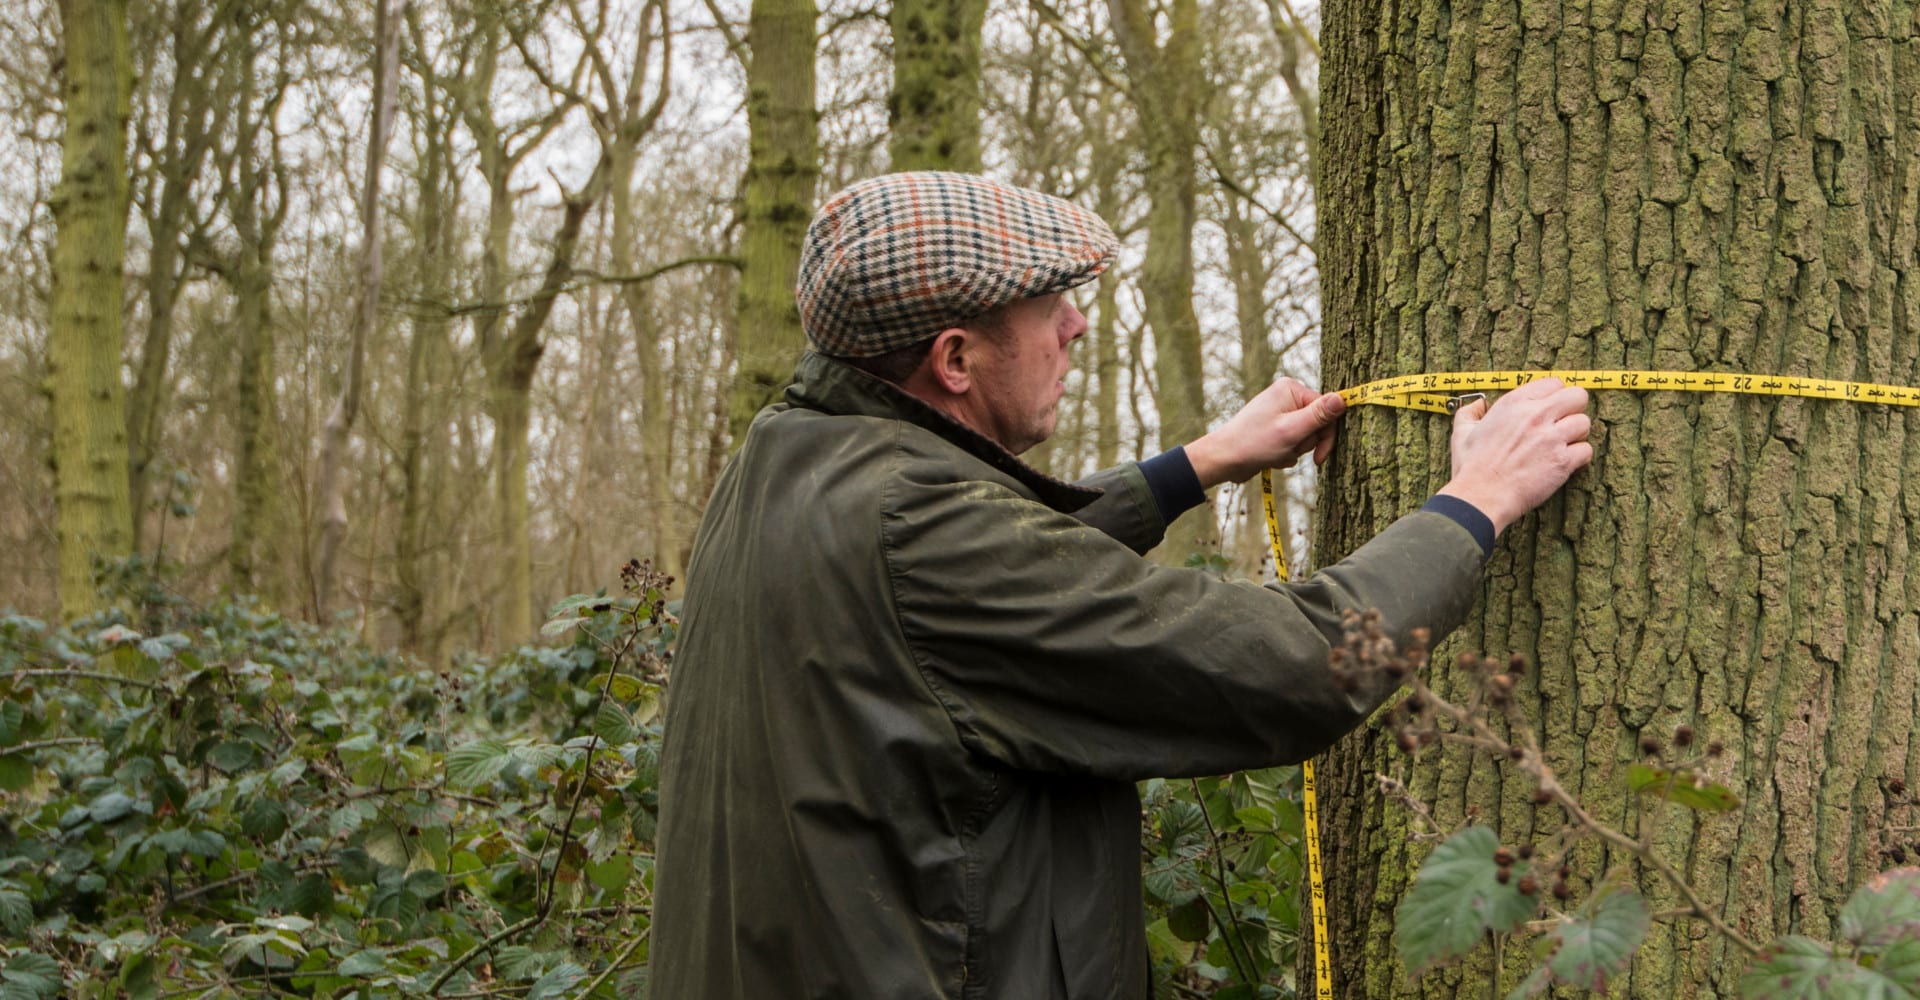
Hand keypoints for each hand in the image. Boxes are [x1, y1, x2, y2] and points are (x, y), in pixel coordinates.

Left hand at [1186, 377, 1347, 488]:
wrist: (1224, 459)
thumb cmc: (1254, 443)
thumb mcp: (1291, 430)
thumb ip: (1319, 415)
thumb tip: (1343, 398)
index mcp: (1291, 389)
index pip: (1326, 409)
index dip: (1326, 435)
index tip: (1320, 457)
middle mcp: (1287, 397)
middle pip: (1317, 424)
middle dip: (1305, 443)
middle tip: (1286, 449)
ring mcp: (1281, 413)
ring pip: (1306, 437)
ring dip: (1294, 450)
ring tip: (1275, 452)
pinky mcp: (1276, 428)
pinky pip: (1294, 443)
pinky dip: (1285, 454)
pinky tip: (1270, 456)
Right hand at [1437, 377, 1592, 534]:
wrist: (1480, 496)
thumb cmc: (1471, 467)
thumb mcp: (1462, 432)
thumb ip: (1470, 413)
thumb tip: (1476, 405)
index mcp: (1514, 404)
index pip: (1553, 383)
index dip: (1555, 395)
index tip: (1550, 409)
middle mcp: (1536, 416)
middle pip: (1578, 396)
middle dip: (1574, 409)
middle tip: (1563, 424)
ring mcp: (1551, 438)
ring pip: (1584, 423)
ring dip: (1576, 435)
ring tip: (1562, 446)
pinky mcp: (1562, 462)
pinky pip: (1586, 451)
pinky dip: (1579, 458)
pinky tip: (1565, 463)